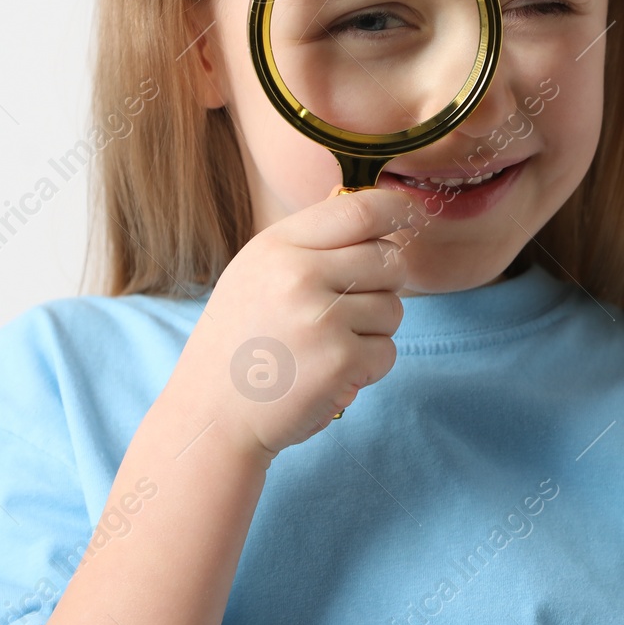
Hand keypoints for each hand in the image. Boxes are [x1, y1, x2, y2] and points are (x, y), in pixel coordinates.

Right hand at [173, 185, 415, 462]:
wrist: (211, 416)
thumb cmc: (240, 343)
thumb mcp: (257, 273)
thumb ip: (309, 242)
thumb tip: (370, 208)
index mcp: (277, 247)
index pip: (358, 210)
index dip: (396, 209)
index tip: (412, 215)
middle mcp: (298, 275)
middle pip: (387, 259)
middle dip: (384, 285)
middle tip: (348, 310)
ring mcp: (321, 319)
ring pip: (393, 308)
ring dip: (374, 331)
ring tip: (326, 347)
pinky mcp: (340, 361)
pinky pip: (387, 351)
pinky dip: (368, 368)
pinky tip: (329, 374)